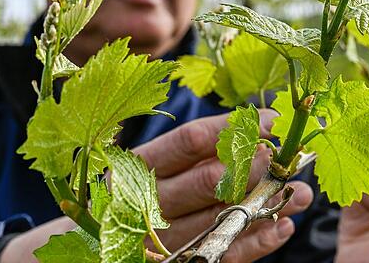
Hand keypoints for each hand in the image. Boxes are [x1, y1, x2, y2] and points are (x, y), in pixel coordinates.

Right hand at [1, 110, 313, 262]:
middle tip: (285, 155)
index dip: (231, 128)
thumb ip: (184, 154)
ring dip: (264, 204)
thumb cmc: (116, 203)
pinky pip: (218, 258)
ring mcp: (156, 241)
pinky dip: (253, 244)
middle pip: (205, 180)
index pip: (187, 142)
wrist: (69, 256)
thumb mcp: (140, 172)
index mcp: (135, 168)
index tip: (270, 118)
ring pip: (217, 219)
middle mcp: (144, 203)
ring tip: (299, 191)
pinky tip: (281, 229)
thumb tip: (247, 128)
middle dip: (252, 165)